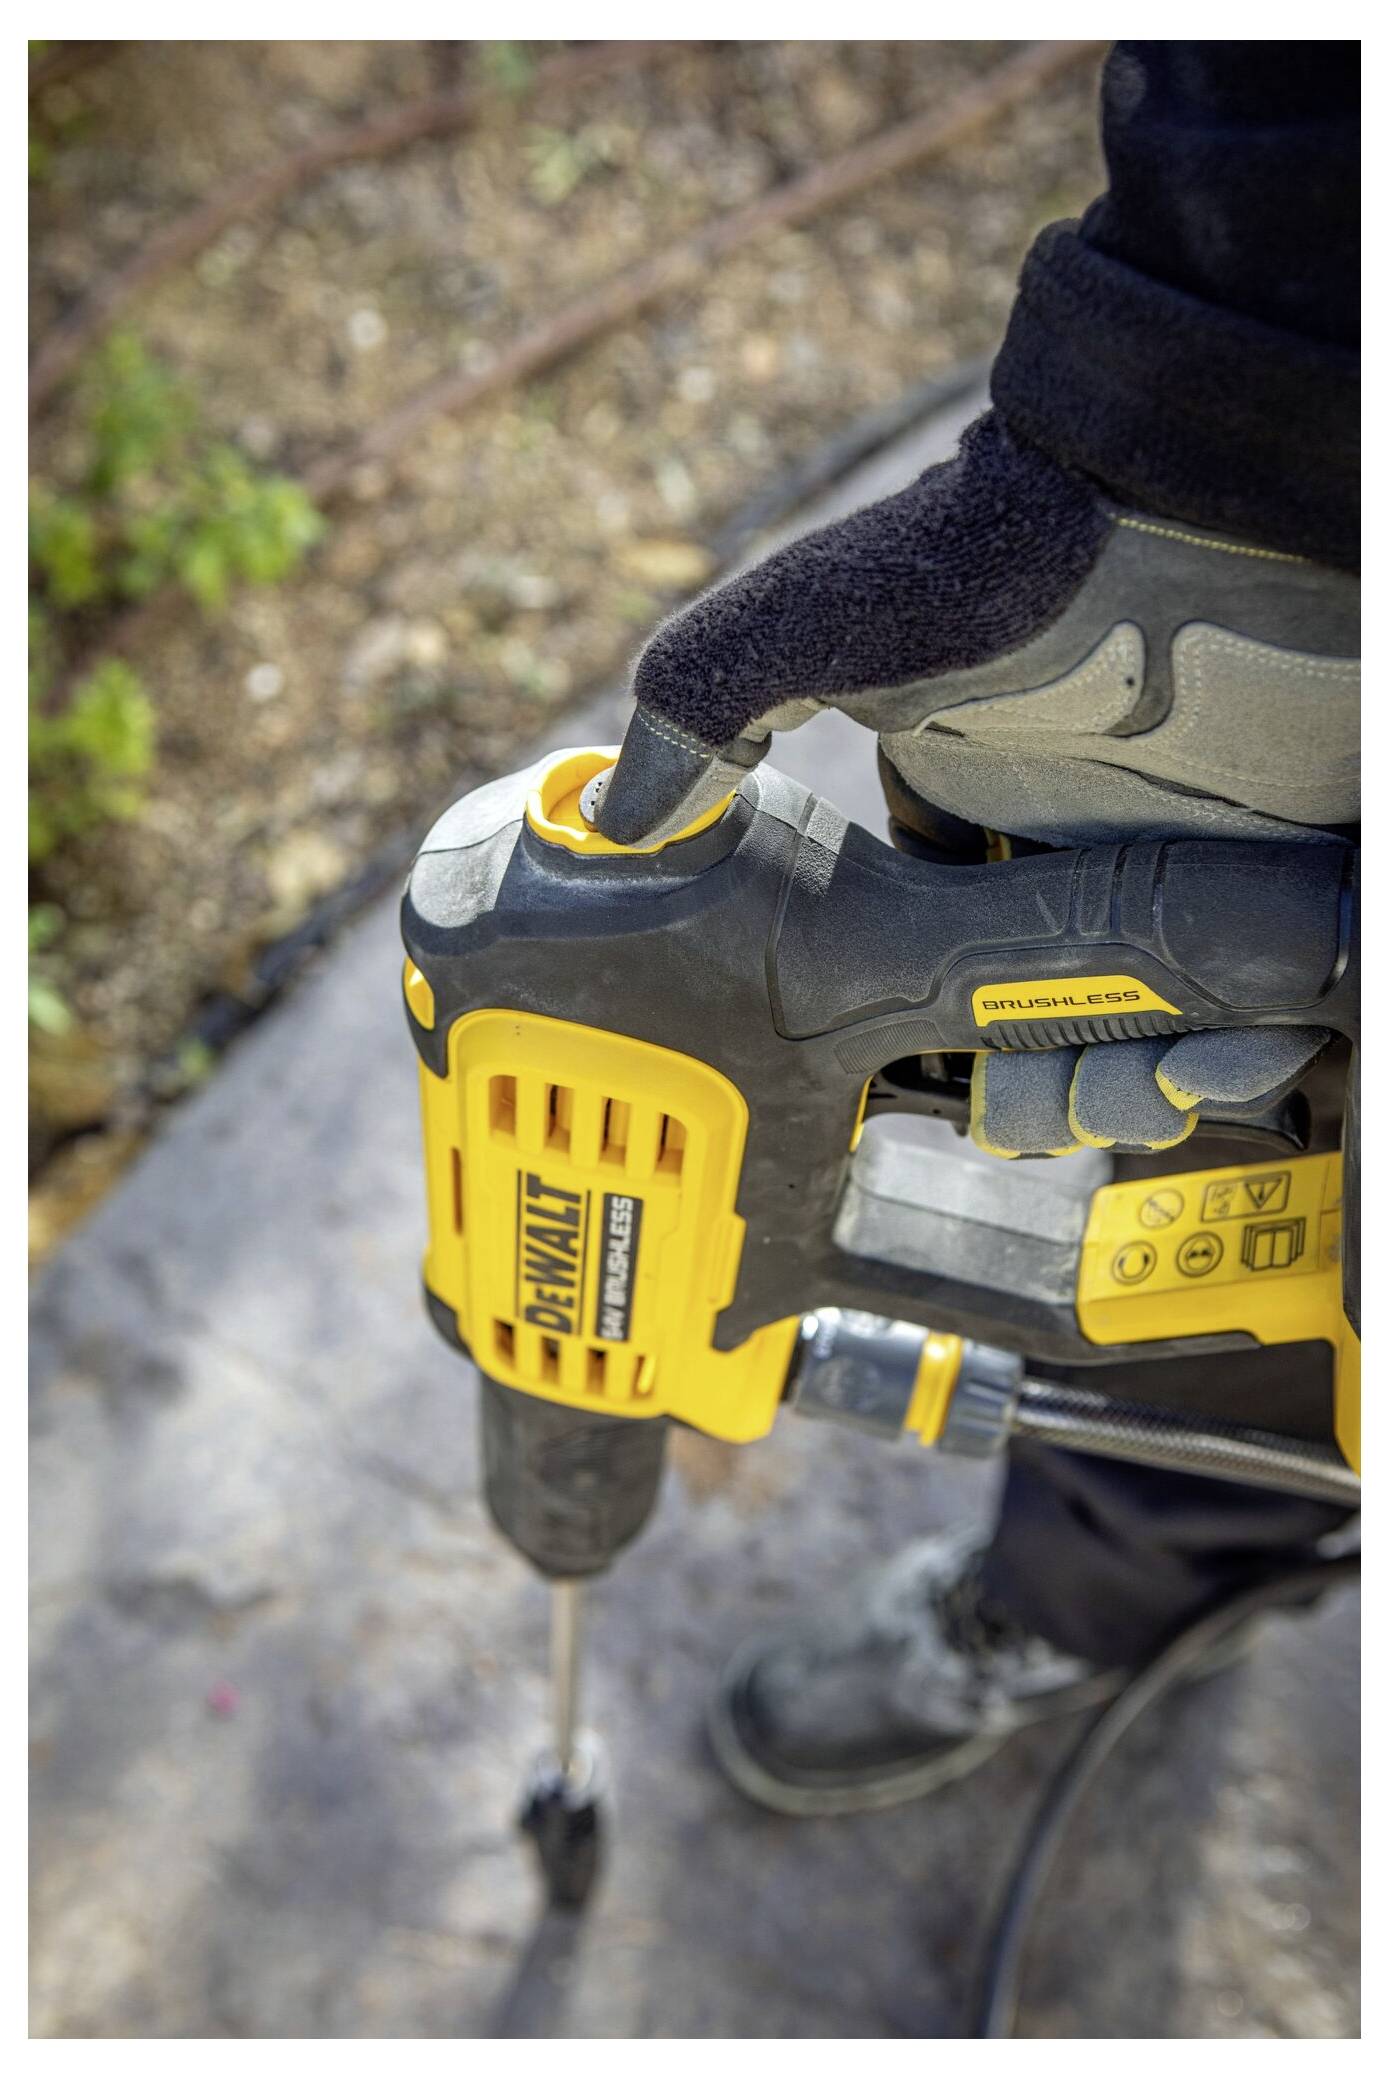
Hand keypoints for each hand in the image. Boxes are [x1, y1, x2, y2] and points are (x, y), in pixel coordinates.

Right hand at [597, 409, 1357, 1153]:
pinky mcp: (1285, 859)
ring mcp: (1186, 851)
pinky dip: (1256, 1047)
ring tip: (1154, 1092)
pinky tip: (1233, 1055)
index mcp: (971, 809)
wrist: (1191, 480)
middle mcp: (1077, 841)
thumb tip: (607, 817)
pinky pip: (1274, 994)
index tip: (959, 1103)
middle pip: (1062, 1026)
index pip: (952, 972)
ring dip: (1148, 1093)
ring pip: (1167, 1028)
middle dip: (1052, 1101)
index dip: (956, 1056)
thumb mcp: (814, 622)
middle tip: (1050, 1113)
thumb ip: (706, 702)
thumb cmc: (1006, 546)